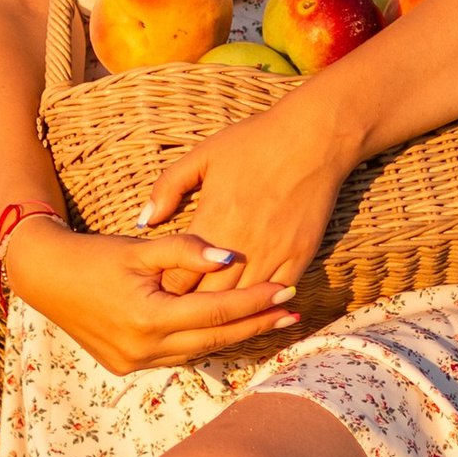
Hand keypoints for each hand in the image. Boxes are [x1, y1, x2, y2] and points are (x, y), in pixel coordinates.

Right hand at [3, 217, 300, 373]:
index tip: (288, 291)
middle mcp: (143, 349)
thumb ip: (186, 250)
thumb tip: (230, 256)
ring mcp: (134, 363)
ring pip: (198, 352)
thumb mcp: (140, 247)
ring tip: (270, 322)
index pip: (216, 312)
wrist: (45, 277)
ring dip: (234, 338)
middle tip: (293, 313)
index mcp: (148, 317)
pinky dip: (203, 343)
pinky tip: (226, 332)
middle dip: (256, 325)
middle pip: (215, 340)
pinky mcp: (126, 366)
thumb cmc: (94, 255)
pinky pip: (176, 356)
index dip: (254, 301)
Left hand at [136, 86, 355, 297]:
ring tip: (208, 318)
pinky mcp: (300, 256)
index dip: (165, 290)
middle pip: (205, 298)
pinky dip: (261, 305)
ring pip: (241, 302)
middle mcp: (240, 246)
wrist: (312, 138)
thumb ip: (168, 188)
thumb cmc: (254, 142)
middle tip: (176, 313)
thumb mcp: (202, 156)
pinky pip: (276, 295)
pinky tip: (250, 309)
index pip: (177, 278)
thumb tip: (145, 221)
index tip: (158, 293)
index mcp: (211, 223)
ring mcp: (272, 254)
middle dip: (188, 309)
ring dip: (224, 311)